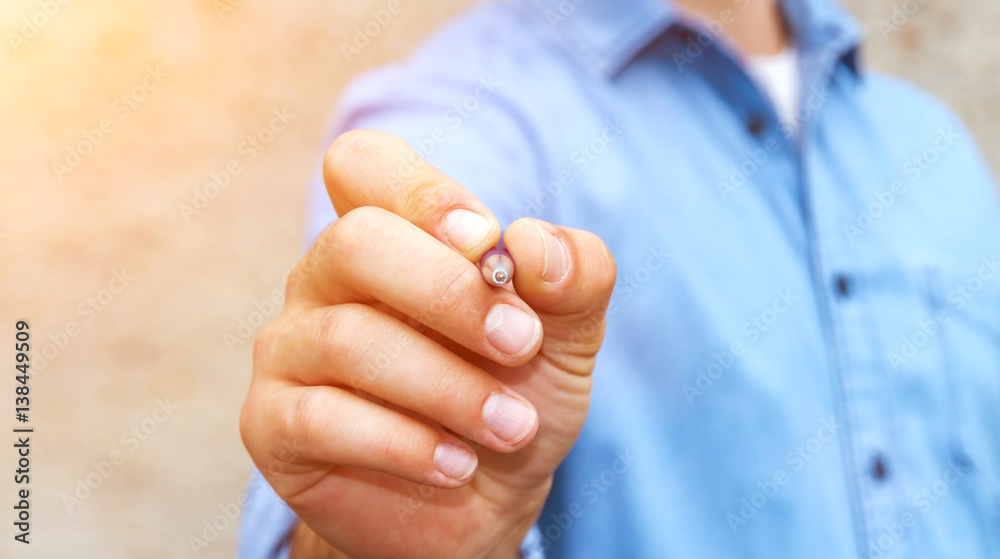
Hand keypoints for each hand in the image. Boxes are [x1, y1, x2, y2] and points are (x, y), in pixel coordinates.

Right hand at [240, 130, 616, 558]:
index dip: (424, 193)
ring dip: (449, 387)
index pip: (363, 164)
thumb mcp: (566, 333)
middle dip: (450, 295)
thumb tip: (535, 246)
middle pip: (356, 243)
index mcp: (389, 232)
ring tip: (512, 427)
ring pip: (348, 339)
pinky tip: (456, 464)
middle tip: (520, 345)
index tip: (488, 245)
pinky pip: (321, 418)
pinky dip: (405, 444)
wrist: (482, 499)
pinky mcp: (270, 423)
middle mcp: (325, 277)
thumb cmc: (513, 393)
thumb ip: (572, 275)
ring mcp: (289, 347)